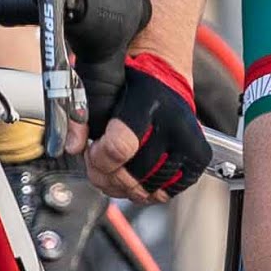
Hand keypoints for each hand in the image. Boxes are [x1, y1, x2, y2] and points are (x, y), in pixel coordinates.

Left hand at [88, 47, 213, 197]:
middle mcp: (173, 122)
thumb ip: (80, 119)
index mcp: (148, 101)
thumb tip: (72, 146)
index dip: (99, 159)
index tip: (93, 151)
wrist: (164, 79)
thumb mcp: (99, 92)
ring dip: (125, 187)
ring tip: (117, 171)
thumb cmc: (131, 86)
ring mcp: (189, 141)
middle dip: (107, 175)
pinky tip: (138, 178)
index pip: (120, 147)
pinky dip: (149, 192)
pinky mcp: (199, 156)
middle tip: (101, 163)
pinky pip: (170, 190)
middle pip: (133, 173)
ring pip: (149, 188)